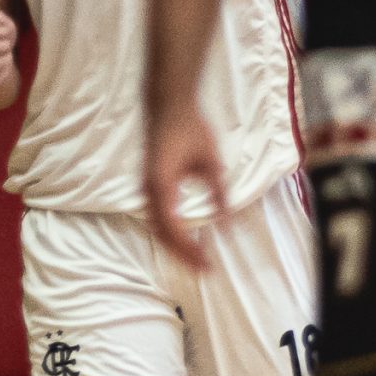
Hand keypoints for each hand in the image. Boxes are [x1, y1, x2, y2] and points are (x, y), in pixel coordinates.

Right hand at [144, 101, 225, 267]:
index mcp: (161, 184)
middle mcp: (148, 189)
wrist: (169, 106)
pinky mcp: (150, 185)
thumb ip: (219, 193)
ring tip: (197, 260)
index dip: (188, 249)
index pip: (172, 228)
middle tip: (205, 270)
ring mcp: (146, 187)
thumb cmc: (192, 129)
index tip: (206, 264)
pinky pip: (157, 216)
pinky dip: (169, 232)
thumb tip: (229, 223)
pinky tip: (186, 241)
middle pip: (161, 232)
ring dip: (175, 246)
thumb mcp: (212, 162)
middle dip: (181, 254)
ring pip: (156, 227)